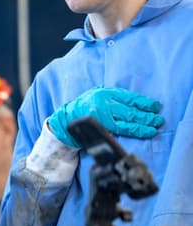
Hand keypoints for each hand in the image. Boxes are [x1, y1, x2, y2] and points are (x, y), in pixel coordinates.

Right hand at [47, 87, 162, 147]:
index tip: (155, 106)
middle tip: (158, 119)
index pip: (130, 97)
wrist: (66, 121)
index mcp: (104, 93)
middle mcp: (104, 104)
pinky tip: (145, 132)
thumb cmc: (84, 108)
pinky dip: (136, 131)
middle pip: (131, 110)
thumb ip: (112, 97)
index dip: (144, 102)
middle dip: (147, 115)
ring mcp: (103, 117)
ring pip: (129, 121)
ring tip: (155, 126)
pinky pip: (123, 130)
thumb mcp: (96, 95)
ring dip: (144, 124)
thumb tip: (135, 102)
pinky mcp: (102, 128)